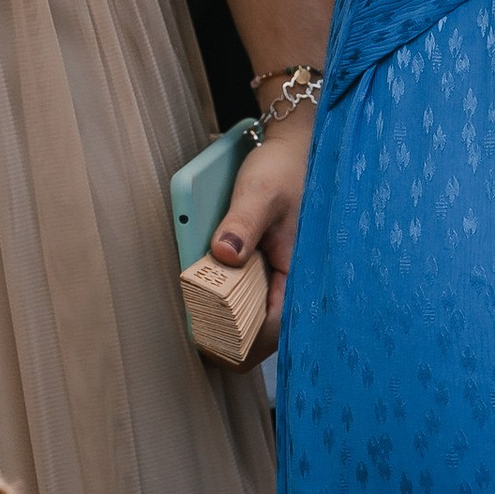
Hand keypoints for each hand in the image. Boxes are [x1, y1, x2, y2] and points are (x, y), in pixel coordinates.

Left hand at [209, 114, 311, 366]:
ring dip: (224, 316)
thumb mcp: (259, 193)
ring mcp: (277, 275)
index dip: (240, 344)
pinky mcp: (265, 266)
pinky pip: (244, 292)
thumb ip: (241, 224)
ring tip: (198, 314)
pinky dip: (224, 294)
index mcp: (299, 274)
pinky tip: (207, 285)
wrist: (293, 149)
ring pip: (251, 314)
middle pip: (260, 329)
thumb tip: (223, 255)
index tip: (207, 344)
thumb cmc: (282, 170)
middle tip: (196, 331)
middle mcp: (290, 281)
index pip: (273, 328)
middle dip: (228, 334)